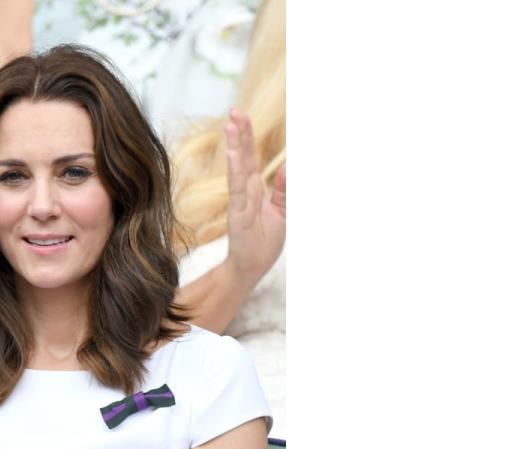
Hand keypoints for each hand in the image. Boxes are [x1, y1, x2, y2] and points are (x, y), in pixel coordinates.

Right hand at [224, 109, 285, 286]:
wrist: (251, 267)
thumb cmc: (264, 240)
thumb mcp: (282, 211)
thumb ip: (284, 189)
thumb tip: (288, 165)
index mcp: (255, 188)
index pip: (251, 157)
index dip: (248, 136)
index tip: (243, 115)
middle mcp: (245, 190)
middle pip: (244, 156)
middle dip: (240, 133)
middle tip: (234, 111)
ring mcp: (240, 201)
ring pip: (238, 169)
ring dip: (236, 146)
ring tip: (231, 126)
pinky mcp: (238, 214)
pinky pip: (237, 190)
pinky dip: (235, 172)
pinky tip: (233, 155)